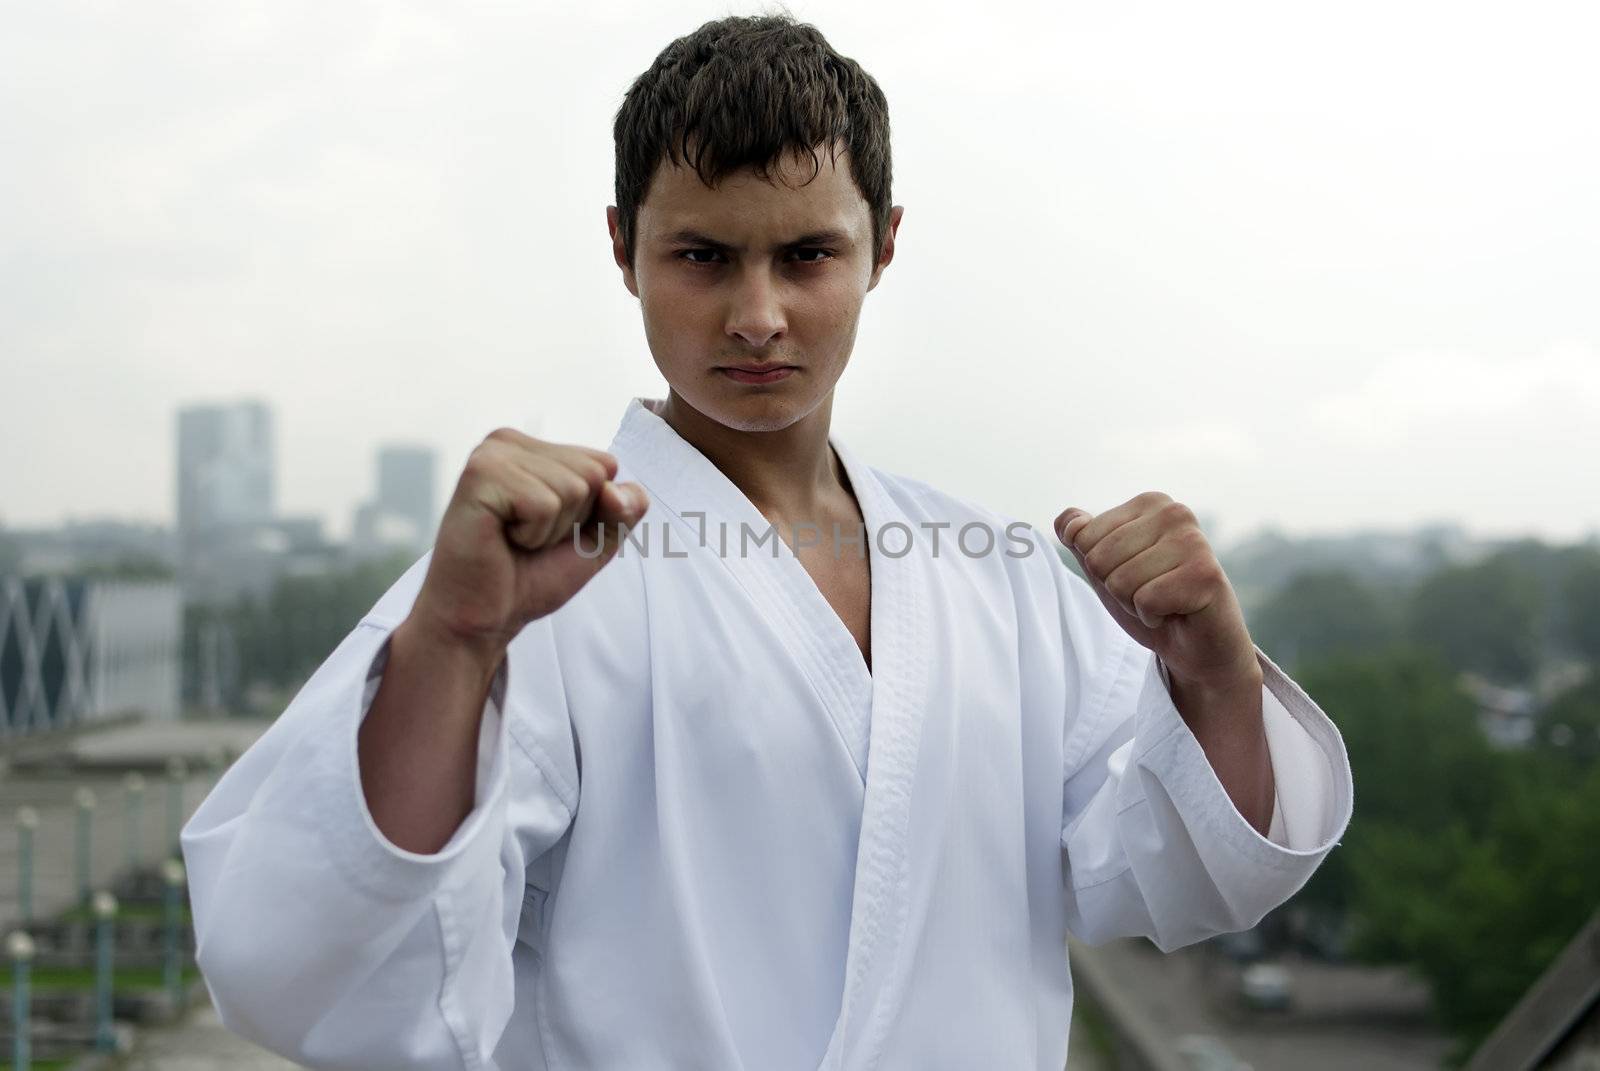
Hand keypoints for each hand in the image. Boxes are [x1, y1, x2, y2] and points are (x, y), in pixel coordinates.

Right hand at [409, 427, 649, 662]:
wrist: (483, 618)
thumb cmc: (531, 576)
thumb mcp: (595, 541)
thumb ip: (624, 510)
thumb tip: (615, 489)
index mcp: (532, 448)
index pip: (605, 464)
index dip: (591, 512)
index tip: (548, 530)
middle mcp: (508, 441)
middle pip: (594, 473)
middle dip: (572, 521)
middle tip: (527, 539)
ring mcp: (492, 454)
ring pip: (573, 488)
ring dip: (550, 531)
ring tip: (513, 540)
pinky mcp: (479, 475)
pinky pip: (545, 504)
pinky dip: (532, 535)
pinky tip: (501, 540)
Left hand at [1055, 492, 1259, 692]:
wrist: (1195, 646)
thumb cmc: (1151, 602)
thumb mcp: (1106, 568)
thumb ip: (1081, 539)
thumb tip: (1067, 523)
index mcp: (1150, 503)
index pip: (1082, 536)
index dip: (1099, 570)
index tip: (1134, 576)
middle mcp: (1175, 512)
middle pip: (1098, 559)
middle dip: (1116, 589)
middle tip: (1149, 593)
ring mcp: (1194, 541)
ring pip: (1120, 582)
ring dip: (1135, 605)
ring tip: (1164, 603)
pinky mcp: (1205, 575)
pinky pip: (1145, 601)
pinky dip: (1153, 617)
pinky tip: (1176, 613)